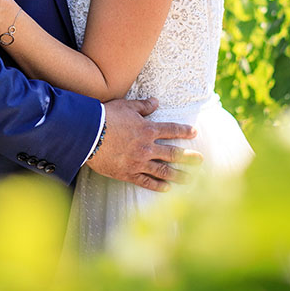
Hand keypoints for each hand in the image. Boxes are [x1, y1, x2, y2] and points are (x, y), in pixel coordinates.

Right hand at [88, 98, 202, 191]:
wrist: (88, 134)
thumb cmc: (106, 117)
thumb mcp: (126, 106)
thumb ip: (143, 106)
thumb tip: (156, 102)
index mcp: (148, 129)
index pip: (172, 130)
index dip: (184, 131)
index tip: (195, 133)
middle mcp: (147, 147)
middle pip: (173, 154)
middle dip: (189, 157)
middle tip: (201, 161)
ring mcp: (139, 162)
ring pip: (163, 171)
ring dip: (179, 175)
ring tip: (190, 179)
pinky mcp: (128, 173)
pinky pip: (146, 182)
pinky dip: (158, 186)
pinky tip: (167, 188)